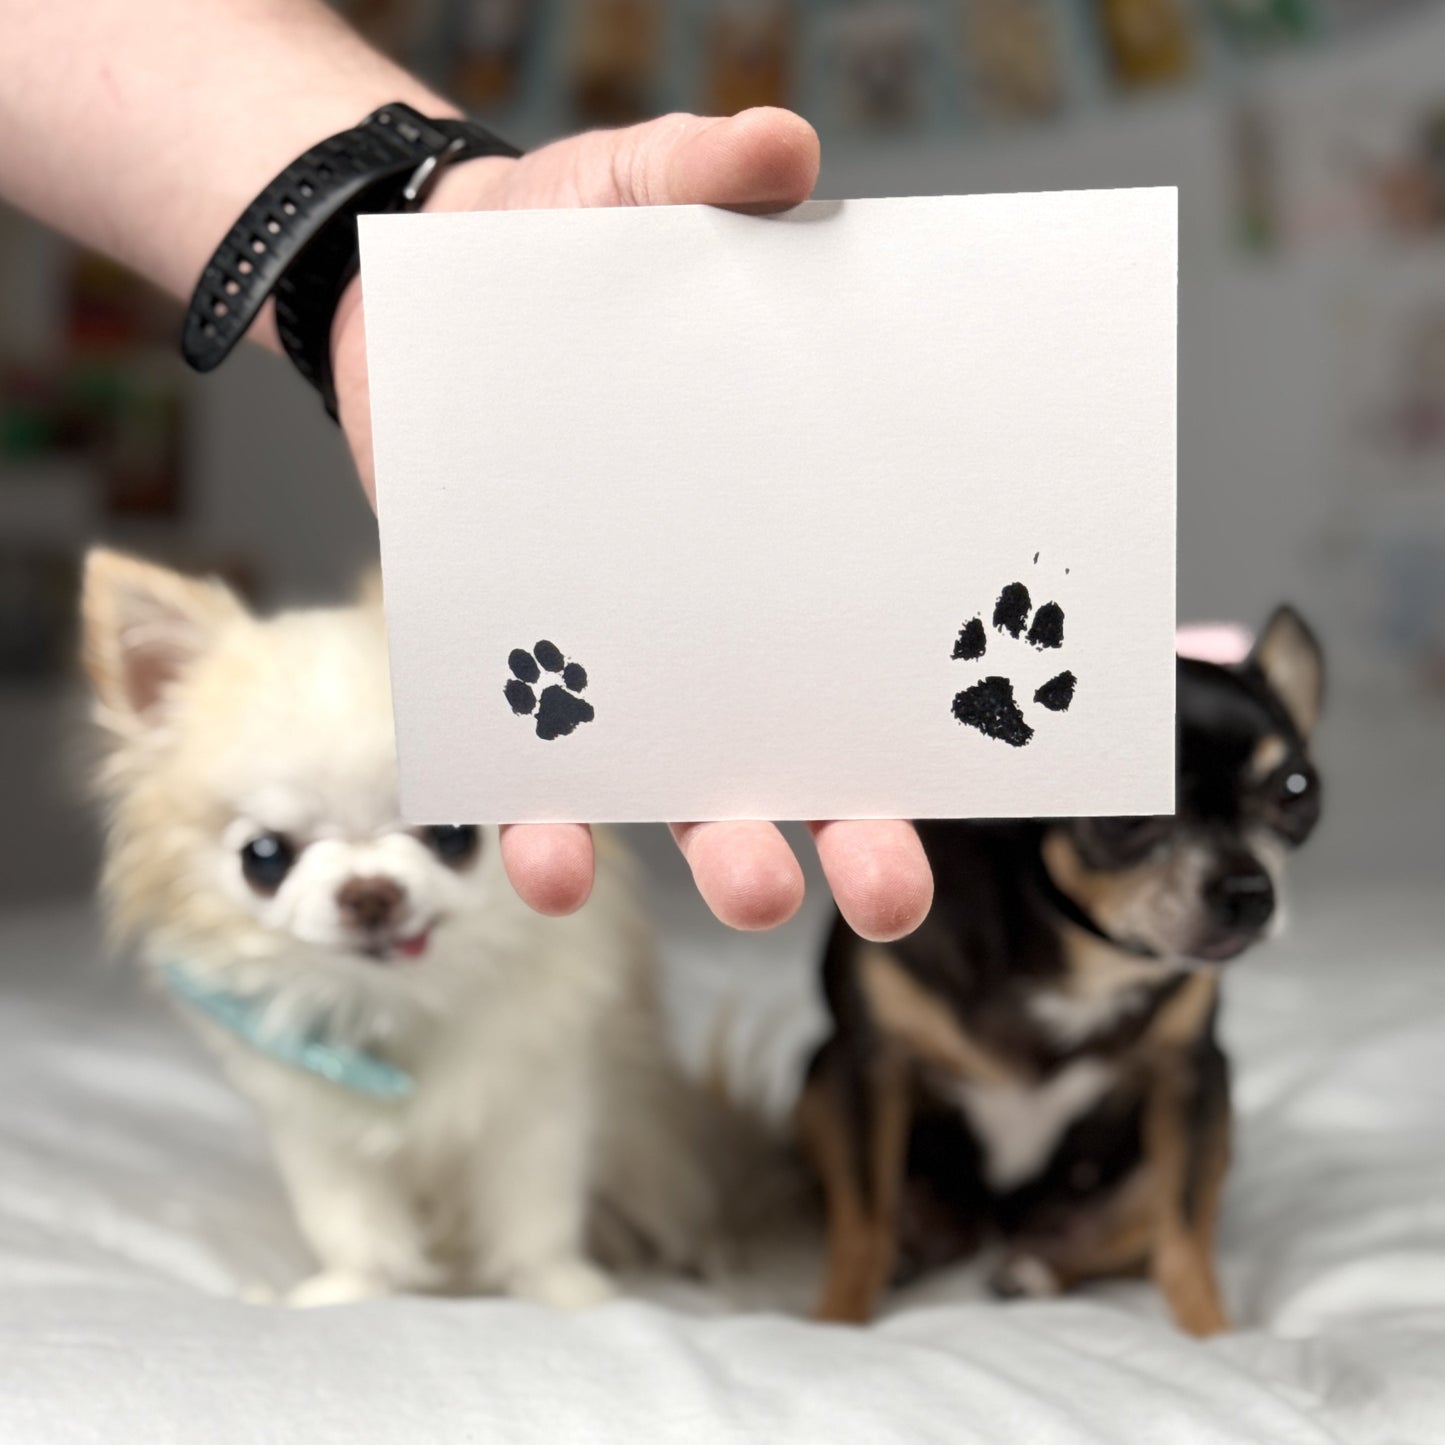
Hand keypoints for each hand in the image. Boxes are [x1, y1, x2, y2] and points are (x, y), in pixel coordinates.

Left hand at [329, 108, 933, 940]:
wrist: (412, 296)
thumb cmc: (552, 257)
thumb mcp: (632, 196)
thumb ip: (702, 175)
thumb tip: (789, 150)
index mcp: (780, 531)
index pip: (883, 633)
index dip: (946, 699)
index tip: (1004, 749)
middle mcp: (715, 621)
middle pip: (806, 753)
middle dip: (858, 832)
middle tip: (894, 891)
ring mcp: (619, 661)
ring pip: (685, 793)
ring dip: (722, 851)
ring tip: (752, 891)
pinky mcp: (519, 670)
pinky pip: (538, 777)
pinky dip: (548, 830)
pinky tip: (554, 867)